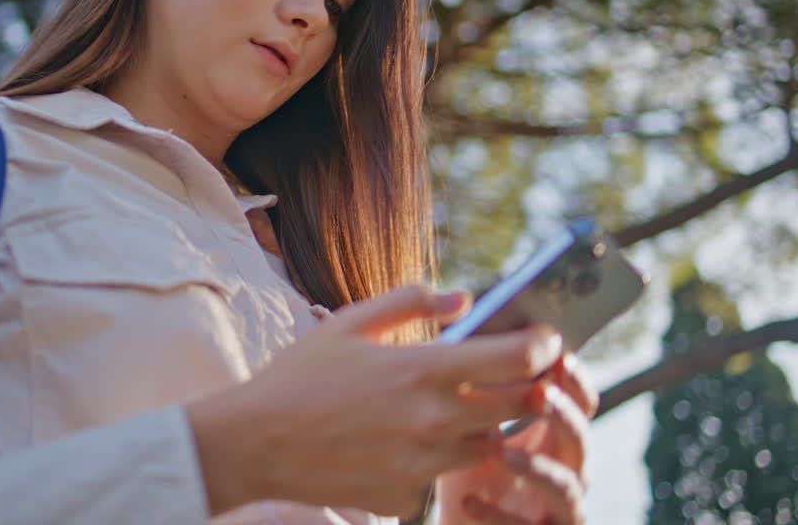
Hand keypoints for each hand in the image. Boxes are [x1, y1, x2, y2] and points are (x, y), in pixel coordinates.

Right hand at [185, 285, 566, 517]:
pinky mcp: (407, 497)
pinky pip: (445, 478)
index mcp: (423, 369)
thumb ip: (410, 302)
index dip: (544, 345)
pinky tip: (407, 443)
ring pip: (490, 445)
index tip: (543, 338)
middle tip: (513, 372)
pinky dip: (440, 460)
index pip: (520, 359)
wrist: (253, 444)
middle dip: (529, 385)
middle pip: (523, 405)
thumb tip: (463, 299)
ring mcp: (423, 466)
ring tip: (451, 406)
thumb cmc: (299, 377)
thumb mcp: (350, 323)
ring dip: (485, 425)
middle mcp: (433, 420)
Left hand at [436, 353, 597, 524]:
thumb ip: (484, 400)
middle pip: (581, 438)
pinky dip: (499, 515)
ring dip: (537, 468)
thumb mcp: (474, 433)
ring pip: (566, 487)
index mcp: (558, 440)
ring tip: (503, 452)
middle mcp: (569, 472)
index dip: (575, 381)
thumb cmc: (469, 475)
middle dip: (563, 414)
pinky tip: (469, 501)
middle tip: (538, 392)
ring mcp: (561, 510)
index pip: (581, 405)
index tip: (559, 356)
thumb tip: (470, 346)